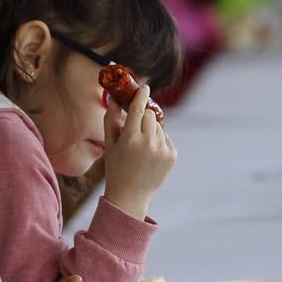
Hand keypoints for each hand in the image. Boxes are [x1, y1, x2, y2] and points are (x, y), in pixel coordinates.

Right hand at [102, 83, 176, 219]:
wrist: (131, 194)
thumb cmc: (116, 167)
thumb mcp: (110, 143)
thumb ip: (111, 118)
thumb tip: (116, 97)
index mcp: (130, 139)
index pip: (138, 109)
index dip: (141, 95)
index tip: (144, 87)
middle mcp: (148, 143)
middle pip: (150, 115)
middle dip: (143, 116)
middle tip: (136, 126)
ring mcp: (162, 150)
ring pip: (158, 126)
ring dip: (150, 130)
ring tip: (141, 146)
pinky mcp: (172, 156)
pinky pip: (165, 138)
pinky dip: (158, 141)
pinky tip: (149, 154)